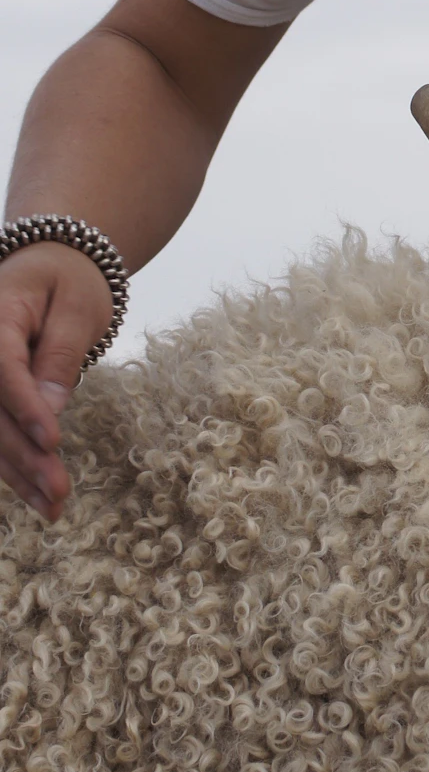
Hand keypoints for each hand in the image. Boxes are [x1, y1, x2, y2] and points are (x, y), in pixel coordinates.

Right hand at [0, 243, 113, 520]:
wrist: (47, 266)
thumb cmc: (68, 280)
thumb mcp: (78, 305)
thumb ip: (62, 353)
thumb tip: (52, 409)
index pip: (2, 367)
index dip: (24, 406)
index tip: (52, 441)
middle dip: (24, 454)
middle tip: (59, 490)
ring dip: (17, 473)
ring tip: (53, 505)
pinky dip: (14, 468)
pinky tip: (39, 498)